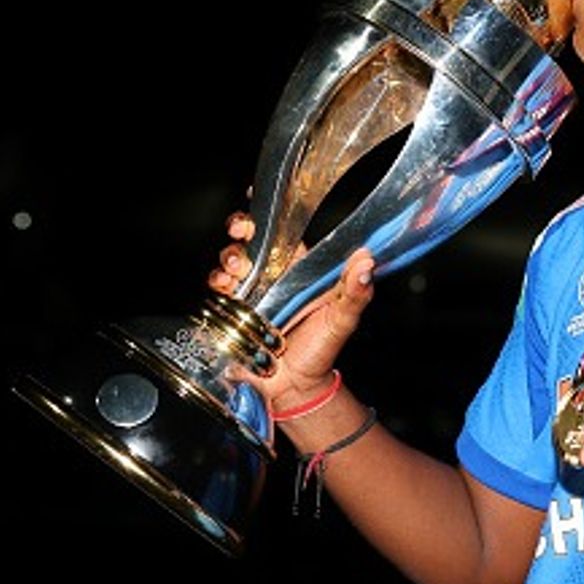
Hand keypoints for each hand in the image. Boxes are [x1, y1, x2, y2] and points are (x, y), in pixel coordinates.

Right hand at [209, 210, 375, 407]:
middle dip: (239, 229)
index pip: (283, 232)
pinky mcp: (231, 312)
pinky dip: (217, 283)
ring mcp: (249, 293)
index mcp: (299, 269)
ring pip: (230, 260)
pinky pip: (217, 288)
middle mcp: (272, 276)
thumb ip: (355, 292)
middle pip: (249, 240)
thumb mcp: (343, 319)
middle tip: (241, 232)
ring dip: (229, 258)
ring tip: (238, 270)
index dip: (269, 213)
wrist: (295, 388)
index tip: (256, 195)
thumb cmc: (322, 350)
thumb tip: (367, 263)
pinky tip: (227, 289)